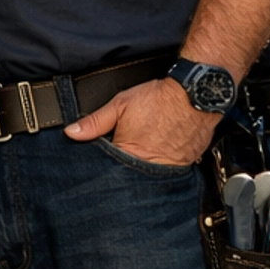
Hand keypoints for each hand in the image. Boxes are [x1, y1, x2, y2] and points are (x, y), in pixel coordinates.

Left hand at [65, 78, 217, 166]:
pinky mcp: (188, 163)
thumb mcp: (120, 105)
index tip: (106, 156)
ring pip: (153, 174)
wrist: (196, 93)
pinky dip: (166, 161)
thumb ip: (94, 122)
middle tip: (130, 151)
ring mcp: (171, 167)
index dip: (106, 163)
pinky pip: (172, 169)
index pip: (110, 169)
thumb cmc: (160, 99)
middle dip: (126, 168)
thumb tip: (73, 132)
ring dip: (147, 166)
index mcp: (130, 155)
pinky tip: (165, 148)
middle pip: (132, 175)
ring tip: (149, 146)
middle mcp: (151, 166)